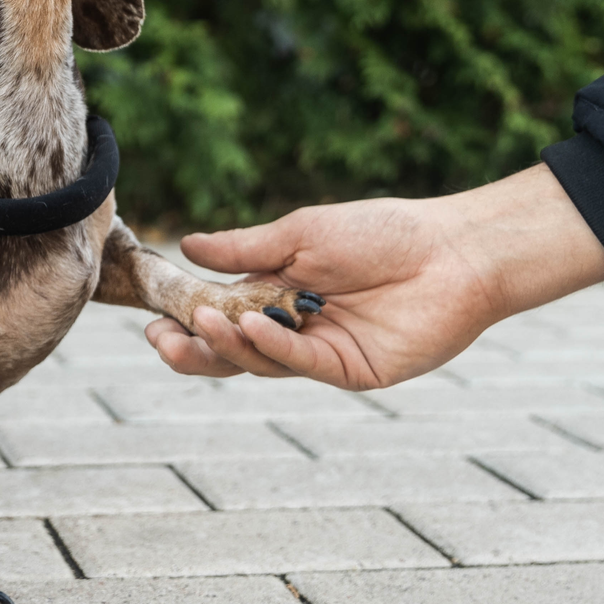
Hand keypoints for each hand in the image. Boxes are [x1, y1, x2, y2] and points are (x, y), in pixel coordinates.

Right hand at [143, 164, 603, 388]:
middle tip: (160, 339)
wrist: (453, 250)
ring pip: (260, 362)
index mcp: (278, 296)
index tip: (151, 319)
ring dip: (227, 343)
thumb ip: (245, 249)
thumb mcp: (301, 234)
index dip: (186, 321)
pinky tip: (253, 326)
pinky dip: (272, 347)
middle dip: (193, 348)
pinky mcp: (351, 370)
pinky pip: (301, 364)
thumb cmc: (382, 233)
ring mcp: (322, 353)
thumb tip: (186, 246)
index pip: (221, 317)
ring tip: (201, 319)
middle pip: (232, 352)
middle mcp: (295, 329)